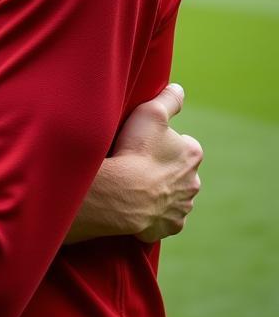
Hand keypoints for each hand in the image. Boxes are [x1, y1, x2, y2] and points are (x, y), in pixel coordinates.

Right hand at [113, 83, 202, 242]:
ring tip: (133, 182)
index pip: (185, 144)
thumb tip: (178, 89)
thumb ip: (168, 98)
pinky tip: (136, 203)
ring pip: (173, 195)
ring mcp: (182, 207)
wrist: (122, 193)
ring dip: (159, 190)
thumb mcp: (151, 112)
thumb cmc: (136, 150)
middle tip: (138, 162)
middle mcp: (194, 182)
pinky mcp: (169, 227)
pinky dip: (153, 212)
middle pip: (180, 171)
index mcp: (193, 154)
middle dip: (164, 168)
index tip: (146, 143)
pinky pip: (163, 218)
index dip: (164, 142)